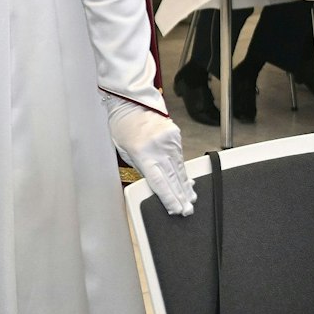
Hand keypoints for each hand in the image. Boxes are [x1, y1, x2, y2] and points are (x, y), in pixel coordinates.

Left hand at [107, 99, 194, 215]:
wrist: (130, 103)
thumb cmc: (122, 127)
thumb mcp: (125, 151)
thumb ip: (141, 167)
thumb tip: (156, 184)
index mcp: (142, 154)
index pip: (159, 183)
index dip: (169, 199)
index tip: (176, 210)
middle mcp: (158, 149)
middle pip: (172, 179)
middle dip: (181, 197)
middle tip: (187, 211)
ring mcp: (169, 142)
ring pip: (179, 170)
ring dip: (185, 187)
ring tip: (190, 200)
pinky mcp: (176, 136)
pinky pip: (180, 158)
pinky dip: (183, 171)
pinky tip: (187, 182)